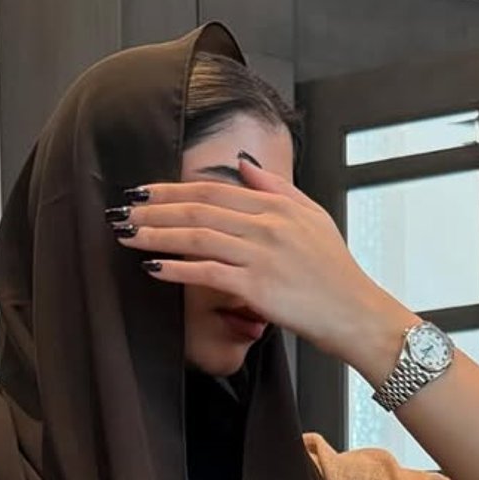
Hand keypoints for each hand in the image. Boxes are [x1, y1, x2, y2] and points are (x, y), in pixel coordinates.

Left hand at [111, 154, 413, 368]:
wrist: (356, 313)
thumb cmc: (335, 273)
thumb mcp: (312, 218)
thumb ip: (276, 189)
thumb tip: (242, 166)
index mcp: (276, 206)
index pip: (214, 190)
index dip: (174, 189)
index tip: (143, 191)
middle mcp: (265, 224)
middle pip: (199, 208)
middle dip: (155, 208)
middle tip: (121, 210)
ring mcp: (260, 254)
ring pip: (197, 236)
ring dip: (157, 235)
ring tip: (126, 235)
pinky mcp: (257, 286)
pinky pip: (208, 272)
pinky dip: (178, 267)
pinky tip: (153, 267)